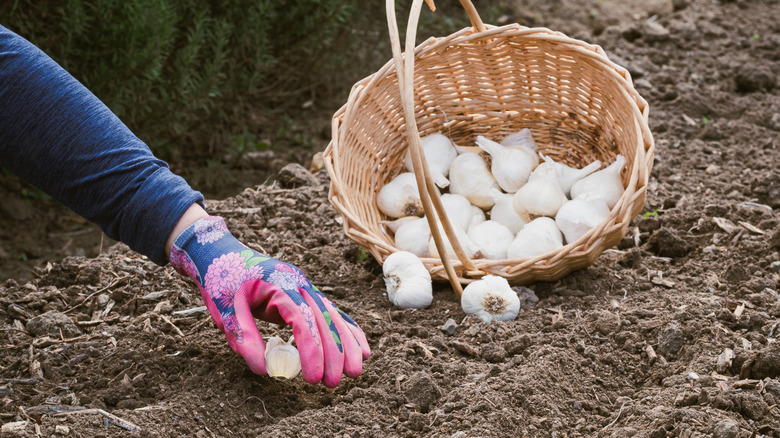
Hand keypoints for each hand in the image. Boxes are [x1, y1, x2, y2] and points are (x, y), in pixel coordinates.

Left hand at [169, 216, 369, 386]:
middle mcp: (297, 283)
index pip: (302, 321)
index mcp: (278, 286)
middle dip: (334, 353)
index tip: (313, 378)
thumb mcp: (224, 312)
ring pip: (332, 315)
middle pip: (324, 319)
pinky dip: (346, 329)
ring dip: (346, 344)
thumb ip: (244, 338)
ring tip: (356, 372)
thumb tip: (265, 370)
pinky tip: (361, 347)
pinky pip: (330, 311)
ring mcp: (304, 285)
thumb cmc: (221, 283)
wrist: (221, 253)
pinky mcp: (306, 292)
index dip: (312, 350)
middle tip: (334, 383)